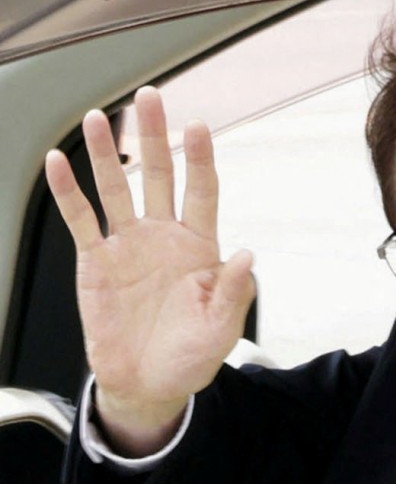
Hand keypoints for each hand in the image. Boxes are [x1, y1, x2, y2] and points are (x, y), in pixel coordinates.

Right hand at [46, 87, 254, 454]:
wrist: (149, 385)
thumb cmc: (190, 356)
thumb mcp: (221, 329)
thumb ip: (234, 292)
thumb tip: (248, 255)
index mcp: (200, 247)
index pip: (202, 192)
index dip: (200, 160)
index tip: (198, 126)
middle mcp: (164, 237)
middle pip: (159, 175)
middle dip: (153, 136)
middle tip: (149, 98)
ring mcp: (129, 246)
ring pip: (117, 188)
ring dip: (106, 153)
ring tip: (98, 116)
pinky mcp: (96, 262)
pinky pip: (81, 220)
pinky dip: (69, 192)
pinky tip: (59, 162)